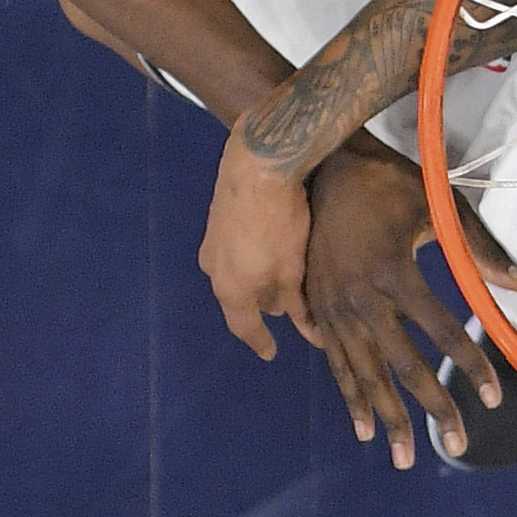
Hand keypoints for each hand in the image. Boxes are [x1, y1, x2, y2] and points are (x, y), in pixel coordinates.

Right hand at [199, 131, 321, 358]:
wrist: (257, 163)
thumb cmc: (279, 221)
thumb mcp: (292, 269)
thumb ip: (296, 303)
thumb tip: (306, 331)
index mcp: (230, 290)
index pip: (244, 327)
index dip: (260, 342)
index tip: (271, 353)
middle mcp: (212, 271)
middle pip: (240, 299)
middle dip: (264, 305)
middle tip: (289, 308)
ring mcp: (211, 243)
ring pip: (237, 274)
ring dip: (258, 280)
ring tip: (282, 278)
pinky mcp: (216, 220)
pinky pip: (234, 253)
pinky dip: (252, 260)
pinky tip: (267, 250)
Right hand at [303, 133, 516, 468]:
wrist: (320, 169)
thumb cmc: (387, 182)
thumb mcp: (435, 207)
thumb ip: (477, 248)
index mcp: (394, 272)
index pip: (443, 331)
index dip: (472, 365)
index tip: (494, 396)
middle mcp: (362, 298)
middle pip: (404, 366)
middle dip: (435, 409)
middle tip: (461, 444)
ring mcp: (334, 309)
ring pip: (367, 375)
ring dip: (389, 418)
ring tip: (406, 458)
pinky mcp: (317, 312)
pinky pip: (337, 364)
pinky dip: (352, 397)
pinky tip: (366, 430)